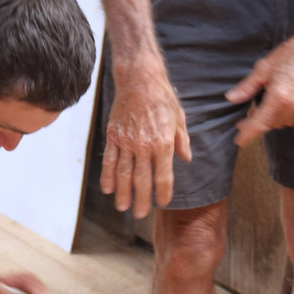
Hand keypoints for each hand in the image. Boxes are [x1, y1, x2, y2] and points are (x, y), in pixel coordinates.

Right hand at [102, 56, 191, 218]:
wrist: (139, 79)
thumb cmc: (162, 96)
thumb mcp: (179, 117)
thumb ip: (182, 141)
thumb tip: (186, 159)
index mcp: (164, 142)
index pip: (163, 175)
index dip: (163, 192)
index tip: (163, 202)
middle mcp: (144, 145)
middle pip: (142, 180)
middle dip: (141, 200)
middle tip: (139, 215)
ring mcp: (126, 141)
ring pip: (124, 174)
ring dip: (123, 193)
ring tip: (122, 208)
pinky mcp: (113, 136)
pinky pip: (110, 160)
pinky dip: (108, 176)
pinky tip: (108, 189)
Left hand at [226, 24, 293, 145]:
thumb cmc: (289, 54)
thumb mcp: (262, 69)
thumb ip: (246, 87)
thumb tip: (231, 98)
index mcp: (278, 97)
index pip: (259, 124)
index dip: (247, 134)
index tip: (239, 141)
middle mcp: (291, 105)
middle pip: (269, 125)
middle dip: (257, 124)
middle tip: (246, 118)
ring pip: (281, 123)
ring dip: (270, 120)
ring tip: (262, 109)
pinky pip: (292, 118)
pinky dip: (282, 115)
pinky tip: (277, 105)